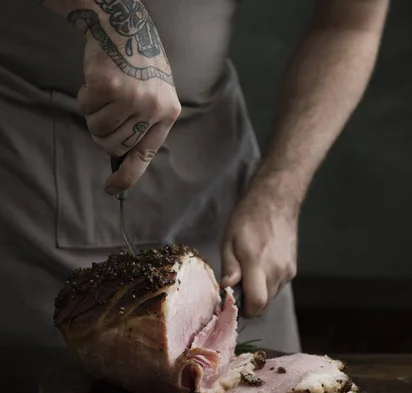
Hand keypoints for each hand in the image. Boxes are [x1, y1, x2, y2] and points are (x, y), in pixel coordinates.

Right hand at [69, 6, 180, 193]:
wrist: (127, 25)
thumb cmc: (139, 63)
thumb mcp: (155, 94)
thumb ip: (144, 124)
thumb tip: (121, 158)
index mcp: (168, 113)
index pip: (146, 155)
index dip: (127, 177)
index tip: (112, 189)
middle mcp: (153, 108)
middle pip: (115, 146)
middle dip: (103, 135)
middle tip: (105, 114)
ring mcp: (132, 98)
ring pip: (99, 129)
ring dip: (94, 115)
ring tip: (103, 95)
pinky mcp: (110, 87)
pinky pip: (86, 108)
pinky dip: (85, 97)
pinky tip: (96, 81)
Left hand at [221, 169, 300, 317]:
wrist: (276, 201)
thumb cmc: (248, 218)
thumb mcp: (229, 240)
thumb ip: (229, 267)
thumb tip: (227, 288)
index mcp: (258, 264)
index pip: (257, 303)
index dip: (245, 310)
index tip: (233, 304)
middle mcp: (277, 271)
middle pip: (264, 304)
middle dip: (250, 302)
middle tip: (238, 287)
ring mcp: (288, 271)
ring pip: (272, 296)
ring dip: (259, 292)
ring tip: (250, 272)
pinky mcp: (293, 268)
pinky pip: (278, 285)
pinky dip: (268, 283)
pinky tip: (261, 266)